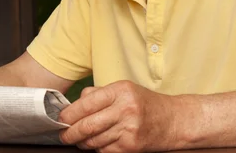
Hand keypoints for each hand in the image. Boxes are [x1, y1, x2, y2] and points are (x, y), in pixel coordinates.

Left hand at [58, 80, 180, 152]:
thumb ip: (98, 94)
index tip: (60, 118)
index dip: (69, 113)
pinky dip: (97, 148)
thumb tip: (73, 104)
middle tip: (63, 134)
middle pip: (87, 125)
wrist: (175, 120)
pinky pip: (105, 150)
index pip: (86, 103)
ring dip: (82, 142)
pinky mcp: (132, 147)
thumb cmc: (145, 103)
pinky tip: (96, 144)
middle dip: (70, 132)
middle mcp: (125, 110)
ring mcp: (129, 130)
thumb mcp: (123, 89)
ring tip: (78, 139)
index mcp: (120, 91)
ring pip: (94, 140)